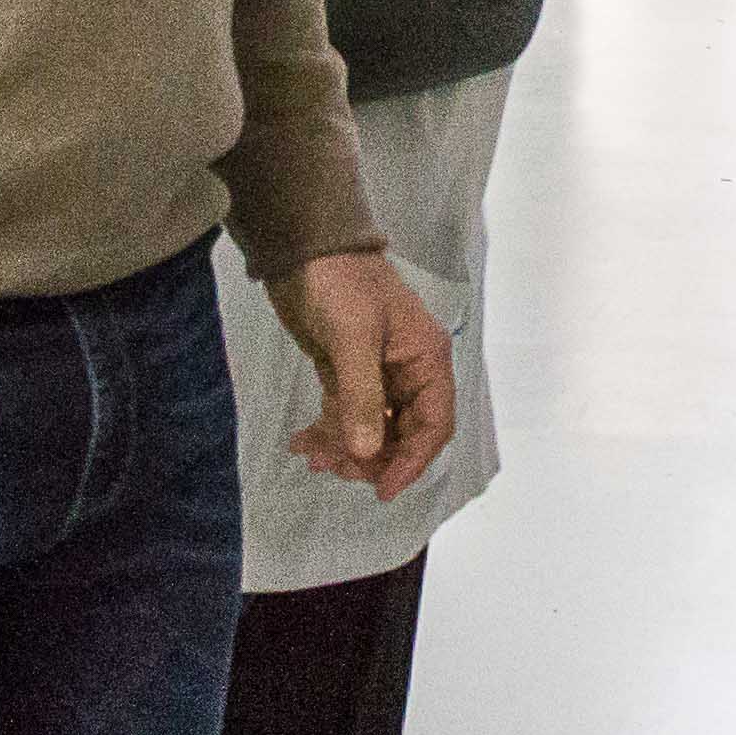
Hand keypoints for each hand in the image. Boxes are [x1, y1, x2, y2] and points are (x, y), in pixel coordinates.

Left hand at [269, 251, 459, 501]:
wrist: (302, 245)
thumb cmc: (339, 283)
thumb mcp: (352, 339)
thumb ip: (361, 397)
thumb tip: (366, 453)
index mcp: (426, 359)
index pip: (433, 424)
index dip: (412, 461)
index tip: (383, 489)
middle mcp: (407, 371)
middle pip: (402, 433)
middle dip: (372, 457)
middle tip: (337, 468)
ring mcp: (375, 373)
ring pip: (370, 429)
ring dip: (345, 448)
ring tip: (312, 455)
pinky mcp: (345, 372)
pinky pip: (344, 414)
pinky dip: (327, 431)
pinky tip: (302, 443)